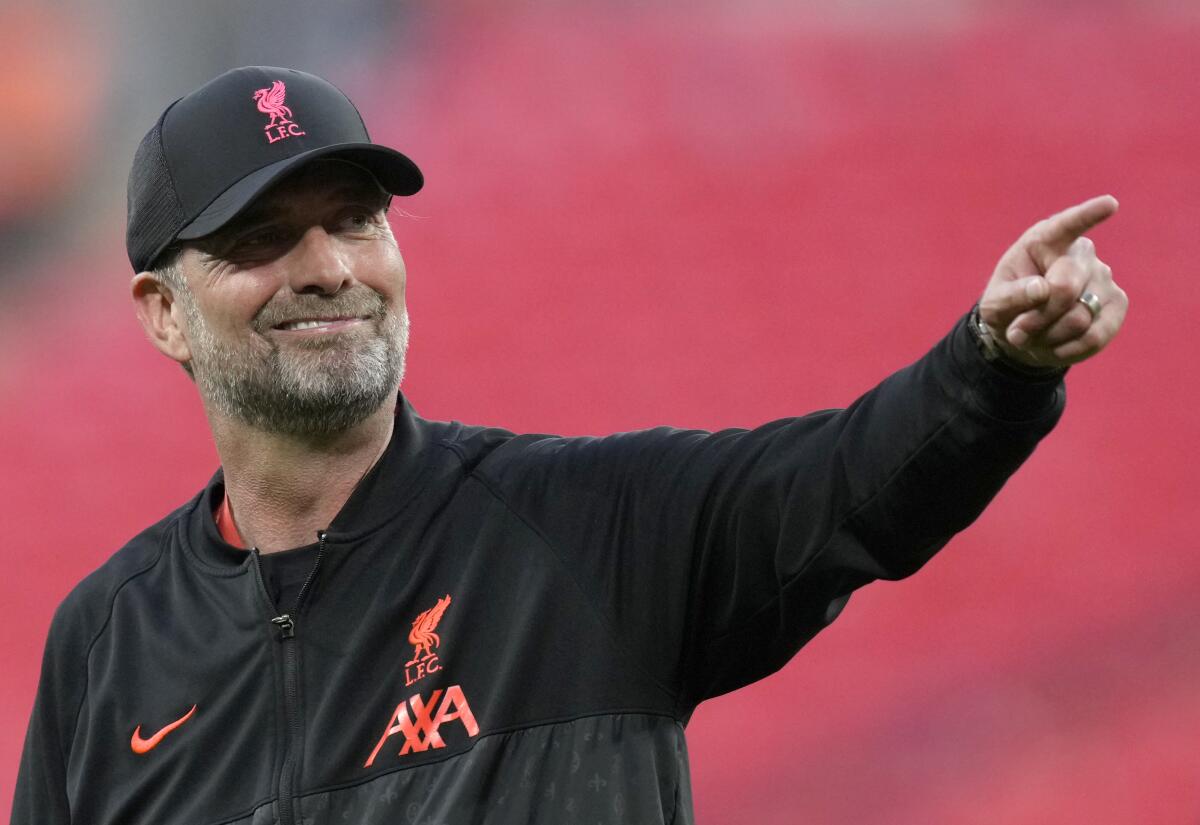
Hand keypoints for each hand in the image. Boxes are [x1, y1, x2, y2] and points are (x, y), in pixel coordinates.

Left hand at [978, 195, 1127, 367]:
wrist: (1025, 335)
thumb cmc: (1007, 310)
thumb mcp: (994, 306)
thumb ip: (1011, 297)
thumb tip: (1042, 289)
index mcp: (1045, 241)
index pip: (1067, 225)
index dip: (1088, 215)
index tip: (1109, 204)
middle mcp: (1080, 253)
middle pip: (1065, 288)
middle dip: (1038, 317)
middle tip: (1018, 332)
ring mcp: (1103, 276)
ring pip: (1079, 317)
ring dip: (1050, 336)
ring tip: (1037, 335)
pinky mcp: (1118, 302)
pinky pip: (1096, 335)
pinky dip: (1069, 349)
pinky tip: (1056, 346)